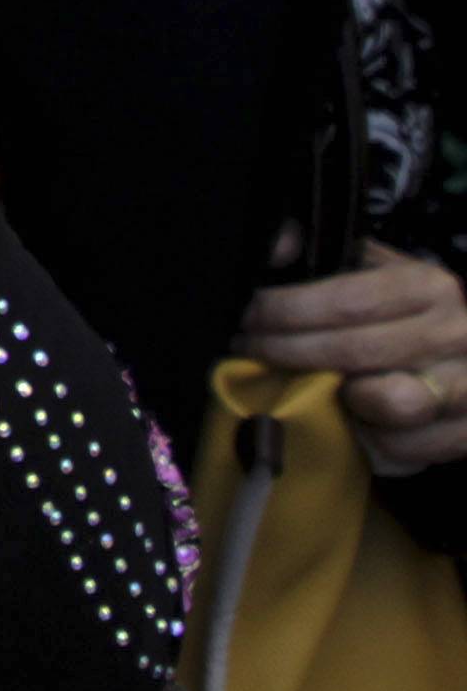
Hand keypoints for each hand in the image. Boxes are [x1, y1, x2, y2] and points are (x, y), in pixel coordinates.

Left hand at [238, 242, 466, 472]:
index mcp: (428, 286)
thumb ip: (319, 256)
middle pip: (355, 352)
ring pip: (391, 403)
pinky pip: (405, 447)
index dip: (286, 311)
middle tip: (248, 350)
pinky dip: (371, 438)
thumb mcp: (365, 273)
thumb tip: (275, 244)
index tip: (245, 317)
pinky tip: (353, 418)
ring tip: (313, 384)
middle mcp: (456, 333)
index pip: (347, 301)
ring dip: (342, 399)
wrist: (458, 358)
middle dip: (287, 353)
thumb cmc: (398, 316)